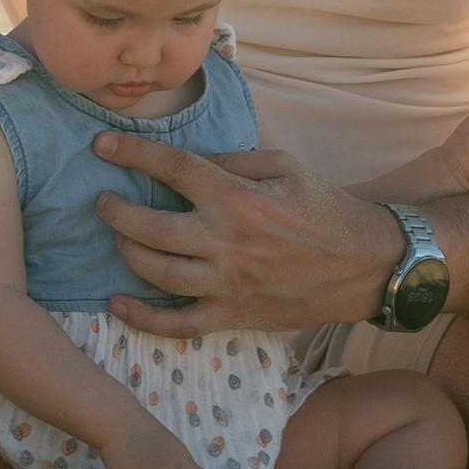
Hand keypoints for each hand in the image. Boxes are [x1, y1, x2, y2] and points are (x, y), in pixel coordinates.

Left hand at [92, 133, 399, 337]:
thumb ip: (233, 159)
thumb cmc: (326, 210)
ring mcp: (228, 283)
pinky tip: (118, 304)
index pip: (172, 169)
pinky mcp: (234, 314)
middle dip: (116, 211)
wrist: (366, 266)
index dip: (132, 153)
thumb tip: (189, 161)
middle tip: (102, 201)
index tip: (102, 145)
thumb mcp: (285, 166)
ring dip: (127, 253)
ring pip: (158, 273)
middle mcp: (226, 241)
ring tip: (118, 237)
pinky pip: (179, 324)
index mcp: (238, 197)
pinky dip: (144, 319)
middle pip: (152, 226)